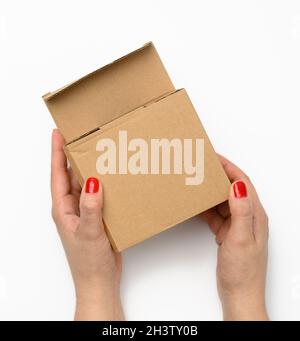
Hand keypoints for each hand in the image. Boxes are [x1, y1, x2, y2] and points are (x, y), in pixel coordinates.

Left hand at [51, 129, 123, 320]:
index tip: (58, 133)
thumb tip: (92, 181)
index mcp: (63, 208)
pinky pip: (98, 193)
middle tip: (82, 135)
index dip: (57, 153)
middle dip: (74, 154)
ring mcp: (84, 211)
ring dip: (90, 168)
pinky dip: (104, 183)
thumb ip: (90, 207)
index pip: (58, 174)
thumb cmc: (89, 262)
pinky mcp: (96, 216)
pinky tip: (113, 176)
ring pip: (85, 183)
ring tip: (99, 150)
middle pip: (71, 174)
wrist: (99, 280)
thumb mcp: (88, 233)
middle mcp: (71, 207)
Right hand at [201, 155, 268, 320]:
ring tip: (196, 183)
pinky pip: (216, 215)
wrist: (239, 295)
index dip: (230, 168)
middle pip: (232, 190)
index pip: (243, 183)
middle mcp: (248, 217)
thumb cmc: (244, 271)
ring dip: (210, 193)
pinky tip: (195, 206)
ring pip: (222, 202)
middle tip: (202, 168)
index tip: (215, 158)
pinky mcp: (228, 233)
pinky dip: (206, 209)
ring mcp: (237, 225)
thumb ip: (241, 211)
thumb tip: (237, 185)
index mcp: (255, 214)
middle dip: (217, 177)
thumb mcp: (242, 239)